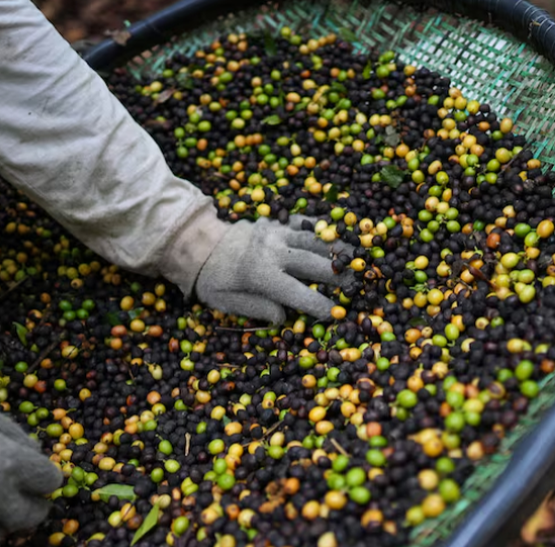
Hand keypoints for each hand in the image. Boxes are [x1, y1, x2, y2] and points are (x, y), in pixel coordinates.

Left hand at [195, 218, 350, 323]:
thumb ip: (257, 309)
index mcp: (260, 274)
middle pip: (314, 264)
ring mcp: (275, 233)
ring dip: (335, 251)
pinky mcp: (275, 223)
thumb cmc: (212, 280)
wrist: (198, 243)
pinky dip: (321, 232)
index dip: (320, 306)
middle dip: (338, 276)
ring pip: (313, 241)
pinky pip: (304, 226)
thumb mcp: (226, 303)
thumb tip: (283, 316)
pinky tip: (336, 238)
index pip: (298, 294)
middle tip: (356, 285)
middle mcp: (272, 251)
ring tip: (354, 260)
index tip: (337, 315)